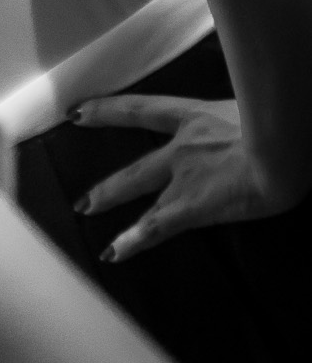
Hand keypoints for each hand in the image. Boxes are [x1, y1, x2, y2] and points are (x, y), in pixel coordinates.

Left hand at [72, 93, 289, 259]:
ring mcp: (185, 175)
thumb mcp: (254, 112)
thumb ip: (241, 120)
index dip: (110, 110)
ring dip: (109, 196)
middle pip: (136, 157)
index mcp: (199, 117)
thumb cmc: (280, 125)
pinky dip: (132, 241)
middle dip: (110, 166)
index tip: (80, 111)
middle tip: (84, 170)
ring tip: (85, 207)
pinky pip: (155, 226)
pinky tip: (112, 252)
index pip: (144, 109)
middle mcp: (184, 145)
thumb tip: (251, 118)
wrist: (282, 147)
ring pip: (137, 185)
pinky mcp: (193, 204)